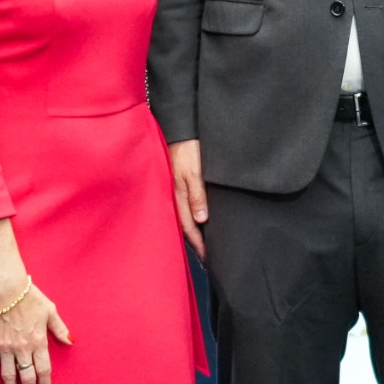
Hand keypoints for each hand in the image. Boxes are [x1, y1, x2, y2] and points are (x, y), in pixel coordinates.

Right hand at [0, 280, 69, 383]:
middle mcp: (22, 348)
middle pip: (27, 376)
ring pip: (8, 374)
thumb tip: (71, 342)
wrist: (7, 288)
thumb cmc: (30, 297)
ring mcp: (5, 346)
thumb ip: (60, 329)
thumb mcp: (50, 310)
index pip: (43, 369)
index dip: (45, 383)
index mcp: (38, 341)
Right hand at [167, 140, 208, 257]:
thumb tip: (202, 219)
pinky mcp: (177, 182)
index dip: (198, 242)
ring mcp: (175, 189)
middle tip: (206, 256)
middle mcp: (174, 195)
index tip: (208, 256)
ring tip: (201, 242)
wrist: (180, 127)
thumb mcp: (194, 171)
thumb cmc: (187, 148)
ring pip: (183, 216)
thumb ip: (197, 194)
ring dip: (192, 230)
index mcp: (177, 195)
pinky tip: (196, 219)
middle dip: (194, 241)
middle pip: (184, 224)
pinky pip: (183, 205)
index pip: (188, 226)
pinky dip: (189, 216)